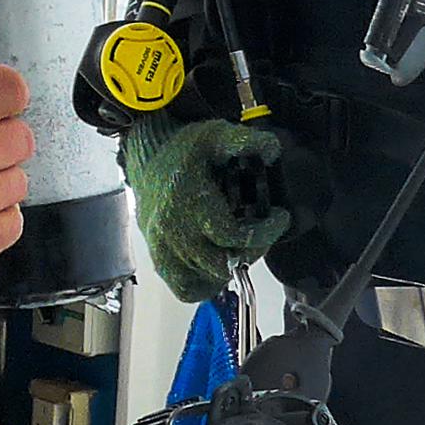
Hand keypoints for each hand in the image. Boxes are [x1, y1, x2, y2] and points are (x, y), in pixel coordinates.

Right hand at [123, 115, 293, 304]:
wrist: (146, 157)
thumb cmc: (182, 149)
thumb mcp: (215, 135)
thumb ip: (246, 140)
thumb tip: (273, 151)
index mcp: (191, 204)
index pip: (233, 236)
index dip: (264, 233)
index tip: (279, 219)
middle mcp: (175, 231)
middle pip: (222, 264)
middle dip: (251, 252)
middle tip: (261, 234)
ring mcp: (164, 248)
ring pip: (205, 281)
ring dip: (230, 269)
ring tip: (240, 248)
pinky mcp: (158, 257)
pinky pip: (183, 288)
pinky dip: (205, 285)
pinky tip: (217, 266)